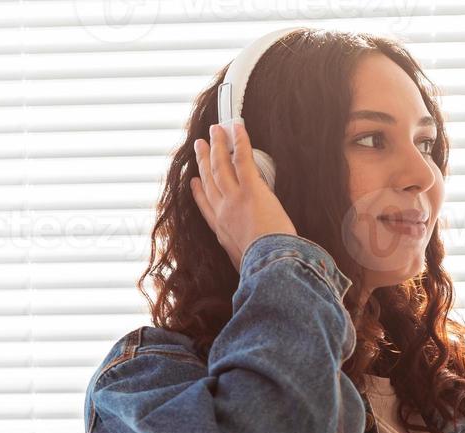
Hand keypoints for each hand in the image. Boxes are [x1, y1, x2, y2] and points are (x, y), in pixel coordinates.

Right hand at [189, 120, 296, 272]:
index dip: (198, 192)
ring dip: (217, 146)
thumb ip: (245, 260)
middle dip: (204, 161)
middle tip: (200, 145)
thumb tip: (251, 264)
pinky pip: (242, 159)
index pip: (207, 208)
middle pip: (210, 181)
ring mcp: (235, 199)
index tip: (194, 182)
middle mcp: (224, 212)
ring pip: (221, 166)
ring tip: (215, 130)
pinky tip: (237, 127)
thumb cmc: (262, 272)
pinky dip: (239, 141)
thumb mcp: (246, 268)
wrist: (270, 268)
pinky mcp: (251, 189)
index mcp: (222, 232)